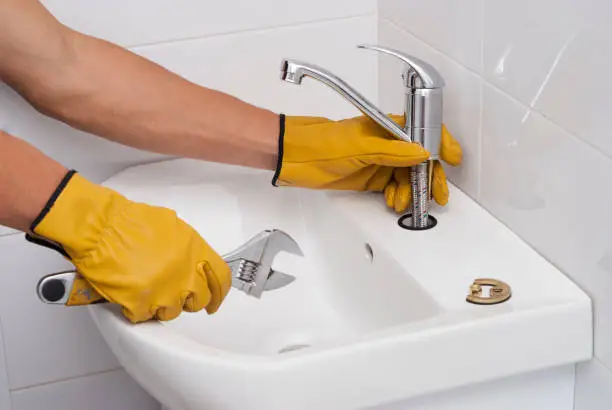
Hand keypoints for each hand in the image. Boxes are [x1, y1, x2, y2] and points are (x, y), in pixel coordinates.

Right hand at [26, 171, 230, 322]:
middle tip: (174, 292)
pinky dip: (137, 308)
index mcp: (195, 252)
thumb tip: (194, 262)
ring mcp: (163, 292)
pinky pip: (145, 316)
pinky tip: (130, 293)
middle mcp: (184, 274)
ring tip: (146, 287)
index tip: (215, 301)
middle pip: (199, 299)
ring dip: (161, 304)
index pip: (221, 279)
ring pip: (172, 311)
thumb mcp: (173, 226)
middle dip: (188, 298)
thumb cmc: (129, 221)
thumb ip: (189, 248)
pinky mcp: (140, 305)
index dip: (219, 293)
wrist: (99, 227)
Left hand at [273, 114, 461, 211]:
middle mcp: (387, 144)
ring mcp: (379, 162)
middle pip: (419, 160)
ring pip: (406, 177)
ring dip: (410, 191)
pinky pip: (392, 188)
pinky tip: (395, 202)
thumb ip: (393, 151)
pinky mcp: (370, 178)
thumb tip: (421, 153)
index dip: (441, 144)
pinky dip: (397, 196)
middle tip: (437, 195)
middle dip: (430, 177)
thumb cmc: (322, 142)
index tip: (453, 158)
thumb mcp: (360, 146)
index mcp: (388, 128)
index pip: (423, 132)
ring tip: (404, 202)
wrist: (295, 157)